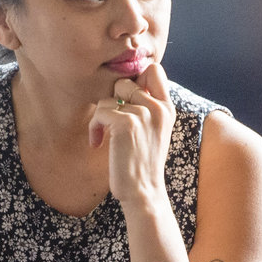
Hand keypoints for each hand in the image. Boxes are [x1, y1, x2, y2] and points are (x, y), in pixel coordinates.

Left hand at [88, 56, 176, 213]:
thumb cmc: (141, 164)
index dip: (135, 78)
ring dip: (101, 117)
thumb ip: (146, 107)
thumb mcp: (152, 131)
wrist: (142, 191)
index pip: (153, 70)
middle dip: (112, 102)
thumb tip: (124, 85)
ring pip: (109, 97)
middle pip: (125, 82)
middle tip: (110, 123)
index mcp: (167, 108)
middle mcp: (159, 108)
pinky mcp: (127, 124)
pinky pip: (100, 112)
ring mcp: (144, 114)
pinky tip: (98, 143)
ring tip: (103, 136)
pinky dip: (95, 127)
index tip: (124, 100)